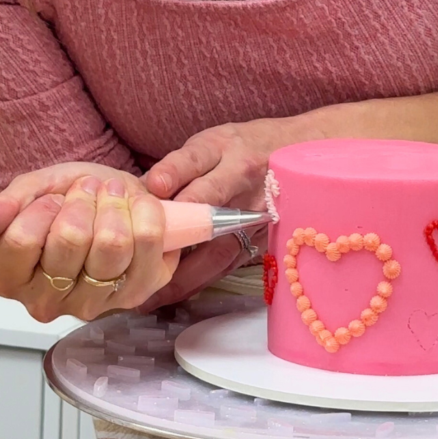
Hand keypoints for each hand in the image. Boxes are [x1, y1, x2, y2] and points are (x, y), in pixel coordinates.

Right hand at [0, 164, 179, 322]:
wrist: (109, 199)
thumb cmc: (66, 200)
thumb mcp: (30, 191)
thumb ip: (2, 208)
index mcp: (10, 280)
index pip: (22, 241)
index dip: (44, 207)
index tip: (54, 198)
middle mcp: (49, 302)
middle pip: (71, 240)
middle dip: (83, 200)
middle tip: (86, 191)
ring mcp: (96, 304)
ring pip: (113, 244)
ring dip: (114, 204)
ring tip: (110, 196)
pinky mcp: (138, 293)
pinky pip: (148, 243)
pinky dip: (145, 211)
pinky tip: (135, 207)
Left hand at [139, 117, 311, 308]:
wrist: (300, 153)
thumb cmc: (244, 148)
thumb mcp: (212, 143)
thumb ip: (178, 168)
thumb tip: (137, 197)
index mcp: (224, 147)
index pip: (196, 159)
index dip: (173, 172)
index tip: (153, 187)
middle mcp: (241, 178)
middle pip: (209, 203)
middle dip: (177, 229)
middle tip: (142, 252)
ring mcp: (255, 212)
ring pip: (218, 245)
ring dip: (183, 272)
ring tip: (149, 294)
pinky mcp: (263, 238)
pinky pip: (227, 264)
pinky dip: (200, 280)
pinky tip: (173, 295)